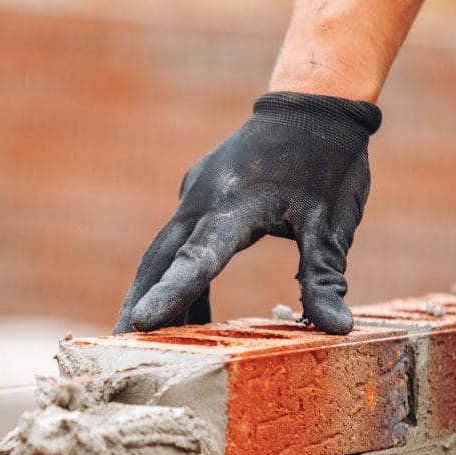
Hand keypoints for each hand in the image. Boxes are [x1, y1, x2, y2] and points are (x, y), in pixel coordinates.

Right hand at [114, 92, 381, 334]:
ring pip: (164, 253)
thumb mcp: (333, 223)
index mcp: (237, 204)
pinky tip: (191, 318)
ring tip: (144, 345)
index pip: (200, 258)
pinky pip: (180, 244)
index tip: (140, 324)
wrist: (312, 103)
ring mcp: (196, 195)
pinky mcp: (200, 198)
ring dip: (154, 295)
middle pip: (159, 260)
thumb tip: (337, 329)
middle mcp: (204, 198)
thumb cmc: (327, 164)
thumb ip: (324, 277)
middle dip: (139, 305)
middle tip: (117, 350)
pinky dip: (179, 279)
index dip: (172, 294)